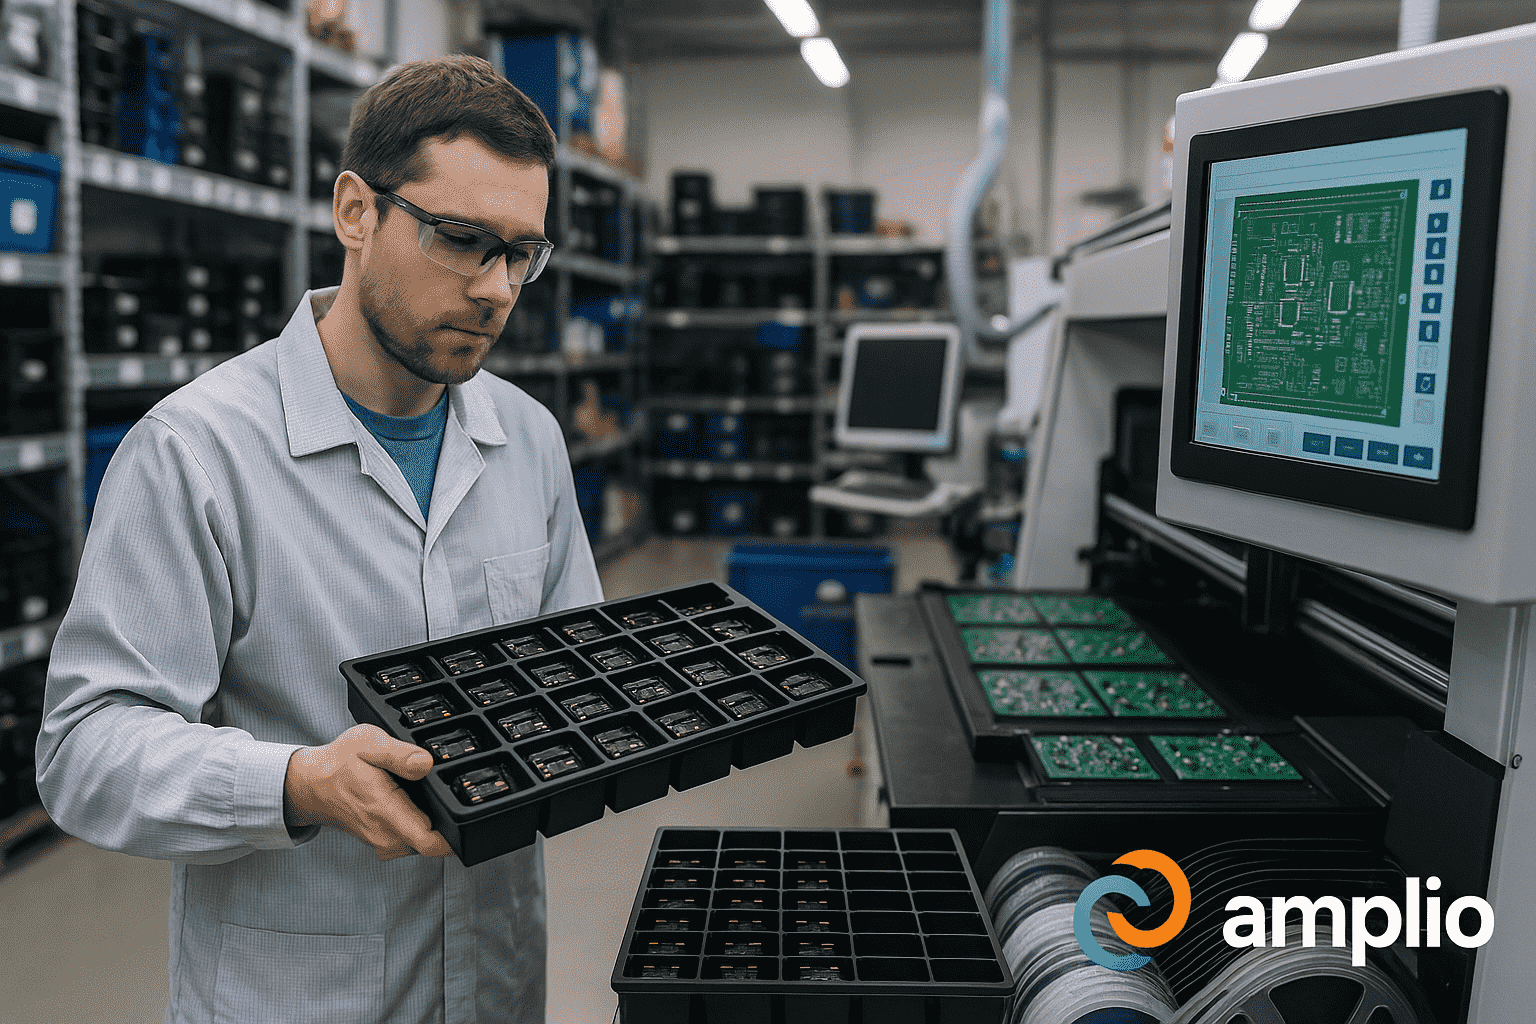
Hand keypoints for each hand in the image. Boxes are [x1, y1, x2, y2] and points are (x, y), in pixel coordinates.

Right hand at [284, 724, 452, 860]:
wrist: (311, 785)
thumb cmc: (338, 764)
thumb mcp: (368, 743)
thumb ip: (399, 754)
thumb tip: (427, 763)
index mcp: (386, 811)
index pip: (431, 843)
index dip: (456, 835)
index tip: (465, 815)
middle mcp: (386, 835)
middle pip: (434, 845)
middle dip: (448, 825)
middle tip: (446, 796)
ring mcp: (384, 842)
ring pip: (422, 844)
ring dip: (432, 825)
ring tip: (427, 797)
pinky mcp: (383, 842)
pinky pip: (410, 841)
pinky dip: (417, 826)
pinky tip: (414, 804)